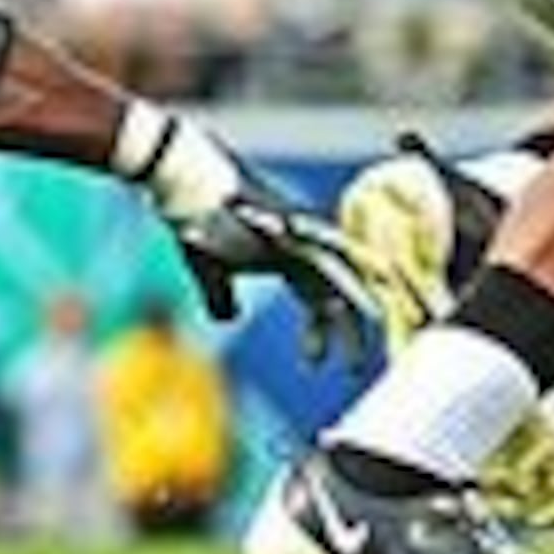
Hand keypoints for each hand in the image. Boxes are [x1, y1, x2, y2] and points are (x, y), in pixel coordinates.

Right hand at [159, 152, 377, 367]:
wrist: (189, 183)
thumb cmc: (196, 220)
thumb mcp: (209, 269)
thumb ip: (221, 295)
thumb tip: (230, 318)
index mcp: (286, 255)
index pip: (316, 298)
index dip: (317, 331)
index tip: (312, 363)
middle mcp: (301, 245)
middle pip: (338, 292)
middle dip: (348, 333)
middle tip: (354, 370)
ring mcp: (299, 235)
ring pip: (342, 279)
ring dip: (355, 315)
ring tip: (363, 349)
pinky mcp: (293, 230)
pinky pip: (329, 263)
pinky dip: (348, 285)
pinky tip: (364, 303)